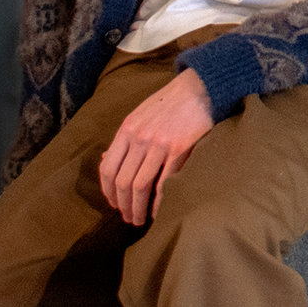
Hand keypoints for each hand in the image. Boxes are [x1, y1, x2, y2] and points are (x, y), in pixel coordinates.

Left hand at [99, 68, 214, 224]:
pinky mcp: (179, 148)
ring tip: (141, 219)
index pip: (107, 168)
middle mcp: (139, 137)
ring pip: (139, 185)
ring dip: (138, 208)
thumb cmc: (172, 101)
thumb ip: (125, 138)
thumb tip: (105, 161)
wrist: (201, 87)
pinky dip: (159, 201)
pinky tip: (159, 210)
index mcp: (127, 129)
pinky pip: (164, 182)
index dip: (108, 192)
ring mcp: (158, 143)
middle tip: (129, 219)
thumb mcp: (141, 115)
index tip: (115, 204)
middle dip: (123, 206)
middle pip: (122, 181)